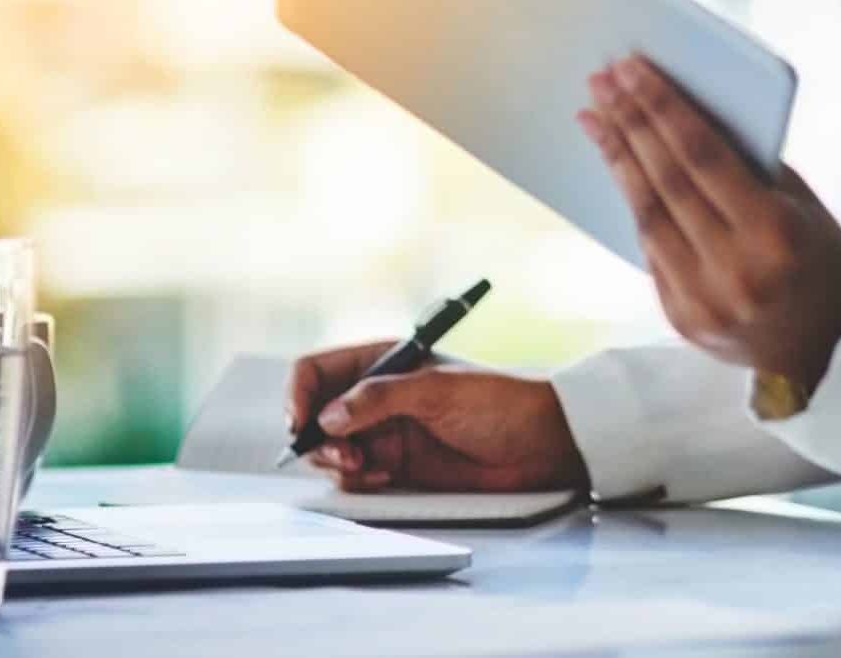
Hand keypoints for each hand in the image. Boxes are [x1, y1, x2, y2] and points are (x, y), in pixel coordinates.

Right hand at [285, 342, 588, 492]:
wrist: (540, 441)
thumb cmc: (501, 399)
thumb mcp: (439, 390)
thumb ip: (381, 399)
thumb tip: (331, 415)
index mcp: (385, 360)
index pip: (318, 370)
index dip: (300, 393)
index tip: (303, 420)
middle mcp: (377, 395)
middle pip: (316, 415)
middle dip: (316, 437)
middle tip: (342, 454)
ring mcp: (385, 430)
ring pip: (331, 449)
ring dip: (336, 461)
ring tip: (364, 466)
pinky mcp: (397, 464)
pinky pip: (355, 475)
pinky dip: (358, 479)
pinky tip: (384, 476)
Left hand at [578, 54, 840, 390]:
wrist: (829, 343)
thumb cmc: (817, 251)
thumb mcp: (797, 199)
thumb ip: (747, 162)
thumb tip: (681, 109)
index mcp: (774, 231)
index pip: (703, 155)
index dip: (662, 107)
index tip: (631, 68)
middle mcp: (736, 269)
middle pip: (667, 182)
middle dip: (630, 123)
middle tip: (602, 80)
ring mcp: (704, 301)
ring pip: (647, 216)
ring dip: (617, 159)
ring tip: (593, 116)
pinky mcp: (682, 319)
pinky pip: (650, 250)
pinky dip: (634, 203)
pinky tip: (617, 166)